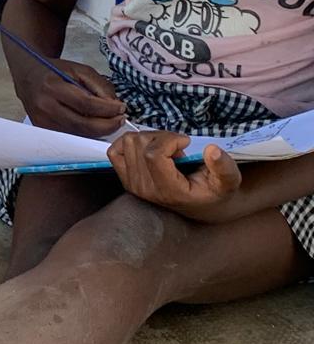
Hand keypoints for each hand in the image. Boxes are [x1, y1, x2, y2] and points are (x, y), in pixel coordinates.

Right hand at [11, 57, 128, 136]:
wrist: (28, 76)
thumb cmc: (55, 71)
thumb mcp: (79, 69)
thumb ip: (99, 85)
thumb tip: (115, 105)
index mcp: (53, 86)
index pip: (86, 104)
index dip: (107, 109)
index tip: (122, 108)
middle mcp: (45, 106)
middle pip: (83, 125)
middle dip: (107, 125)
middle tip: (121, 120)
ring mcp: (42, 120)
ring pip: (78, 134)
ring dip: (99, 131)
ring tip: (110, 122)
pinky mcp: (42, 129)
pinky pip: (70, 135)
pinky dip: (86, 133)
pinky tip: (94, 125)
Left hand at [109, 132, 242, 221]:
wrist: (199, 206)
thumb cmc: (213, 191)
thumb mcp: (228, 182)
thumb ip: (224, 167)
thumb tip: (212, 150)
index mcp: (169, 190)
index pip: (153, 154)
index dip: (169, 140)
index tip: (185, 142)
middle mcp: (146, 189)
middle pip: (140, 144)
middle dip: (161, 137)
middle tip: (177, 148)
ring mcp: (132, 184)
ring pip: (128, 142)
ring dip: (148, 138)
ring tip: (167, 151)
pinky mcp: (125, 178)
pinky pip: (114, 151)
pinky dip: (129, 143)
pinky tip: (148, 147)